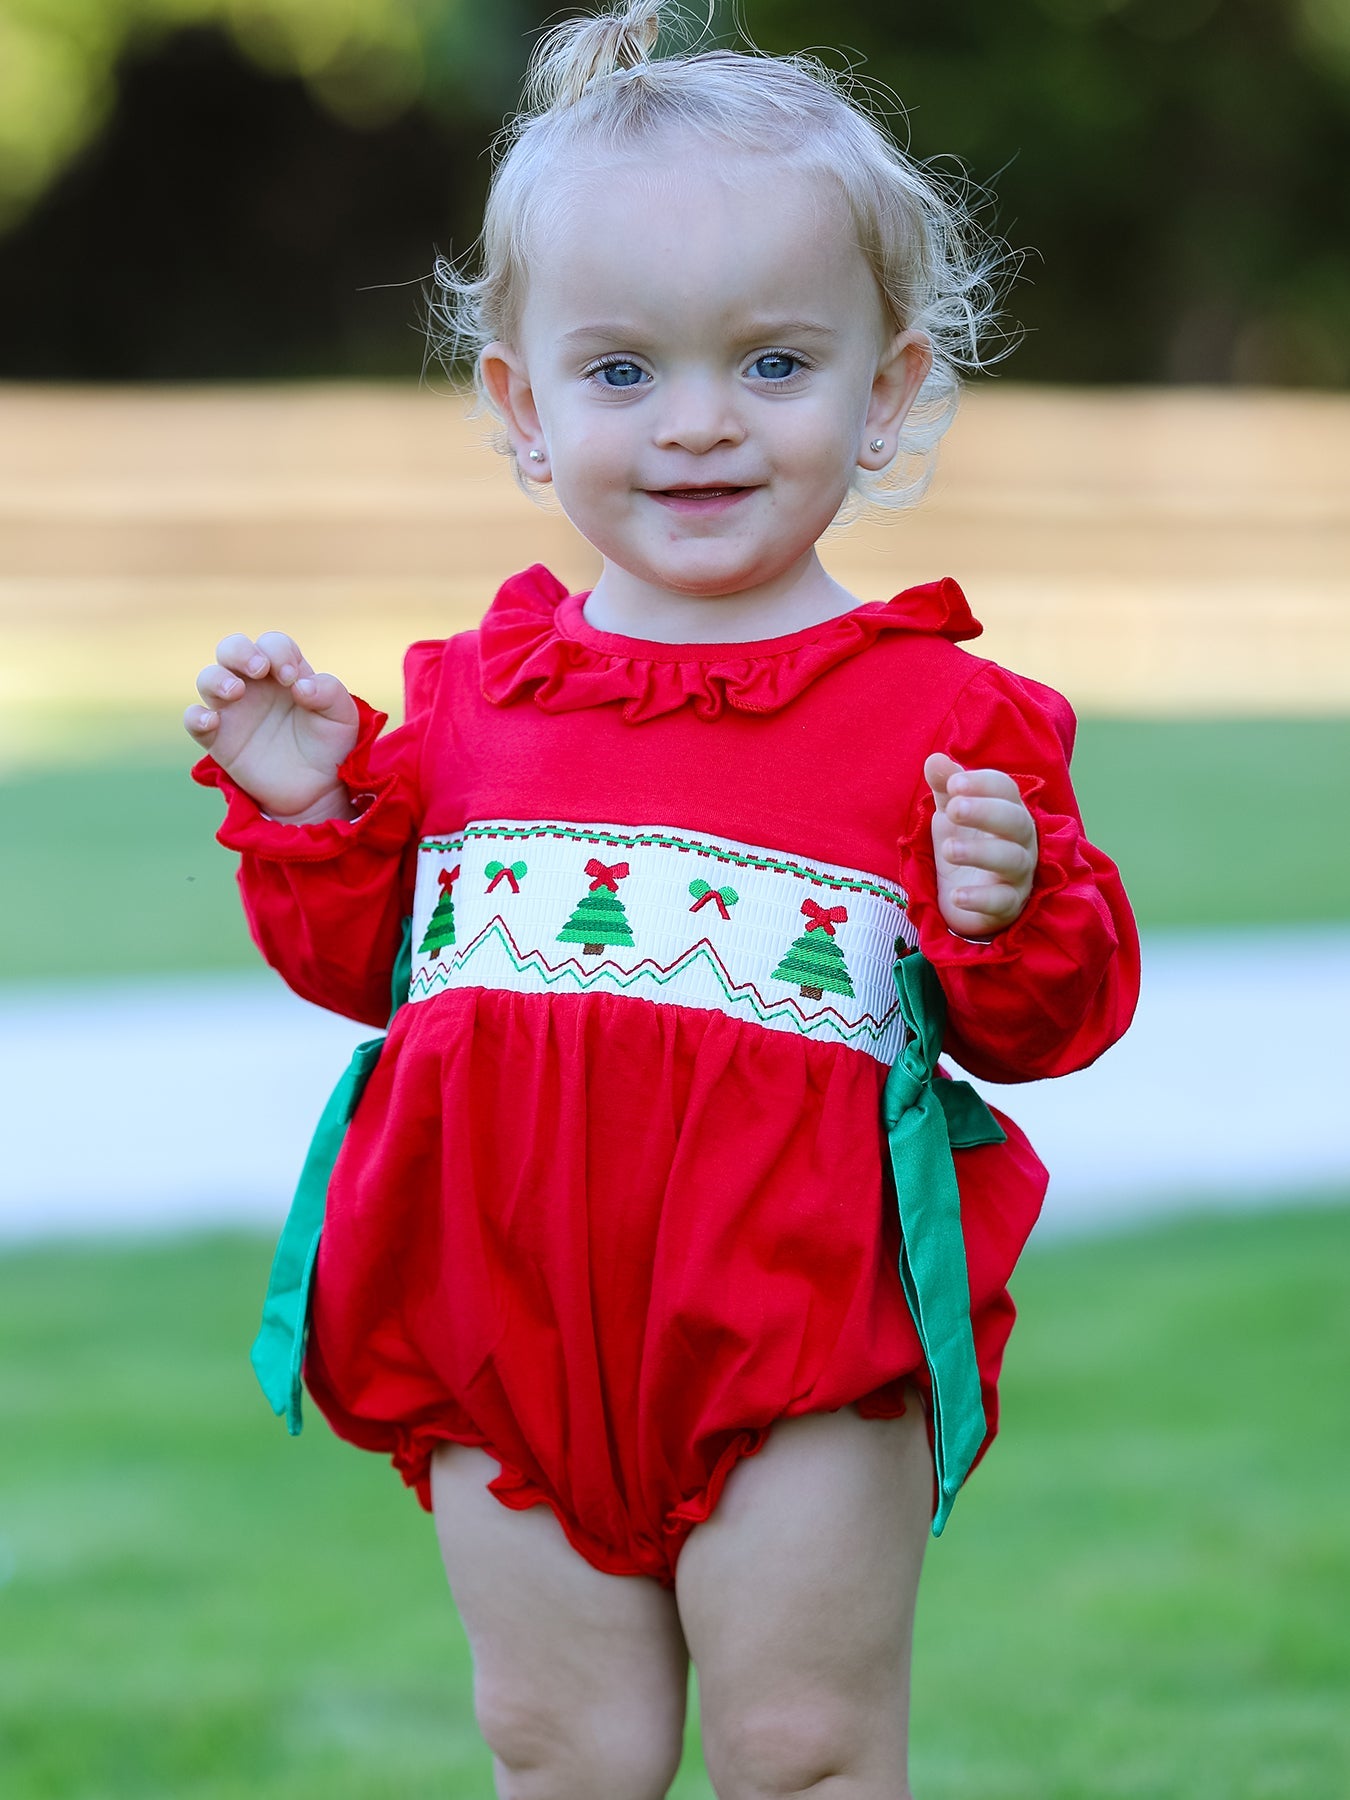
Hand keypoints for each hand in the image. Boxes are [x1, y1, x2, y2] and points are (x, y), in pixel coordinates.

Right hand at [184, 631, 359, 821]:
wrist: (318, 789)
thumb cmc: (329, 745)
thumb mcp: (342, 717)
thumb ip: (330, 692)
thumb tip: (301, 686)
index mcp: (284, 671)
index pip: (272, 644)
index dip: (278, 653)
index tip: (292, 678)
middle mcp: (254, 684)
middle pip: (231, 649)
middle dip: (240, 651)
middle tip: (259, 670)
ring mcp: (233, 709)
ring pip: (208, 679)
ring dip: (217, 679)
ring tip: (236, 691)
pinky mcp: (218, 738)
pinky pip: (193, 720)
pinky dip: (196, 717)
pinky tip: (212, 722)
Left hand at [924, 753, 1037, 938]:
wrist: (967, 896)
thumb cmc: (967, 843)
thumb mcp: (953, 814)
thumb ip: (947, 787)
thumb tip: (935, 759)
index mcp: (1008, 811)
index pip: (1006, 790)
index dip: (982, 783)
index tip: (953, 783)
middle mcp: (1021, 840)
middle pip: (1015, 821)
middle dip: (986, 812)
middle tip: (953, 808)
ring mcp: (1018, 874)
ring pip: (1011, 860)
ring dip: (980, 853)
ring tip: (947, 849)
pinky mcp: (1008, 905)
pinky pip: (1002, 902)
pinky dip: (980, 899)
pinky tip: (956, 895)